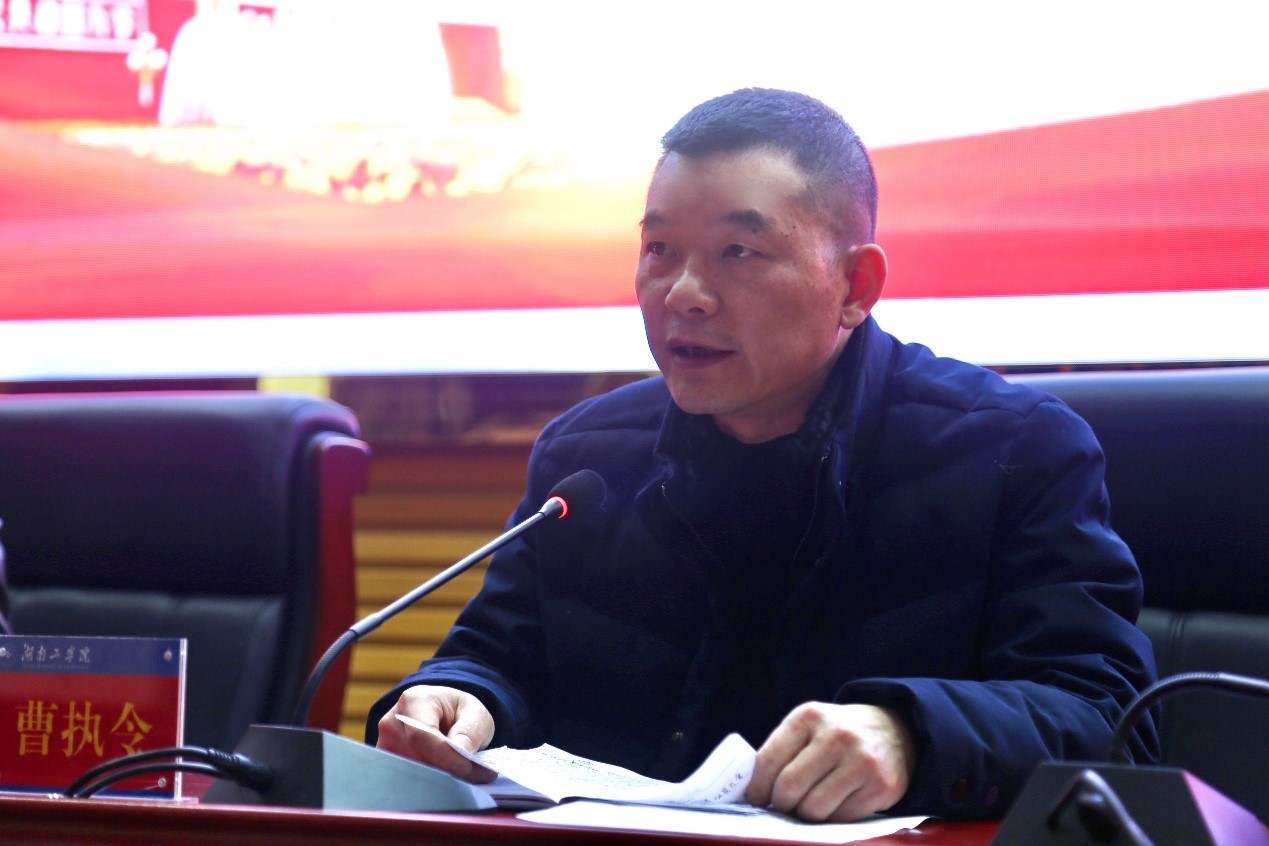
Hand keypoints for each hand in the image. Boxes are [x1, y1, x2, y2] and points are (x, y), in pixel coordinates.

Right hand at [375, 685, 496, 782]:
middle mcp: (392, 721)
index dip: (444, 756)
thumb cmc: (459, 713)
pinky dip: (423, 786)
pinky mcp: (385, 763)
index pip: (422, 735)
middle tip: (469, 779)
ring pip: (406, 773)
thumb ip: (469, 732)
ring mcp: (385, 744)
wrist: (444, 715)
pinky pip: (402, 782)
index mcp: (414, 700)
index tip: (467, 768)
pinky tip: (442, 784)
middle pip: (412, 758)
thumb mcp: (475, 714)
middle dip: (441, 772)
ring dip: (433, 781)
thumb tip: (461, 753)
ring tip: (459, 779)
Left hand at [745, 702, 914, 821]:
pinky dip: (833, 817)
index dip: (757, 787)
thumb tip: (751, 791)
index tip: (755, 798)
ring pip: (814, 809)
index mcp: (809, 716)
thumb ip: (781, 751)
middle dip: (781, 804)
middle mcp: (837, 735)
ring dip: (806, 814)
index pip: (769, 760)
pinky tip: (838, 801)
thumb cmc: (838, 734)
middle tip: (784, 805)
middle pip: (789, 788)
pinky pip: (840, 818)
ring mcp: (862, 761)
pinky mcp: (882, 786)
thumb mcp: (809, 727)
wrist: (894, 730)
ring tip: (811, 802)